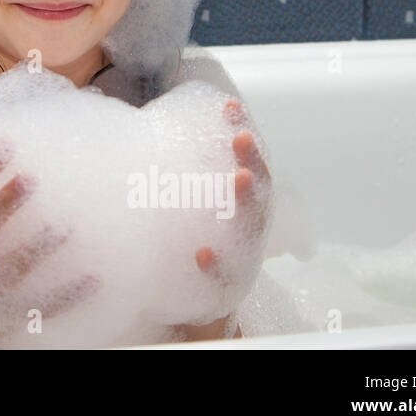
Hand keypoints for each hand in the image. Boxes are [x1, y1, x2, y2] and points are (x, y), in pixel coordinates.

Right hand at [0, 141, 100, 343]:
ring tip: (66, 226)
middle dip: (4, 203)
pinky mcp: (9, 315)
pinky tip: (97, 278)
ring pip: (13, 268)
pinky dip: (70, 293)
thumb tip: (8, 143)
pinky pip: (43, 305)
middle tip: (32, 176)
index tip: (6, 142)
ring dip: (38, 247)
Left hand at [176, 98, 270, 340]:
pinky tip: (200, 253)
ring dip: (245, 203)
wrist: (199, 308)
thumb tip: (157, 129)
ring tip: (236, 179)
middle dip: (251, 163)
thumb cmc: (198, 246)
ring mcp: (242, 260)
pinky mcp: (225, 292)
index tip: (229, 106)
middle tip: (241, 138)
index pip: (248, 166)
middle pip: (258, 194)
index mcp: (242, 208)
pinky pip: (223, 281)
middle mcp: (249, 231)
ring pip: (250, 232)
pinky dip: (213, 266)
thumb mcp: (195, 208)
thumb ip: (188, 176)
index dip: (240, 134)